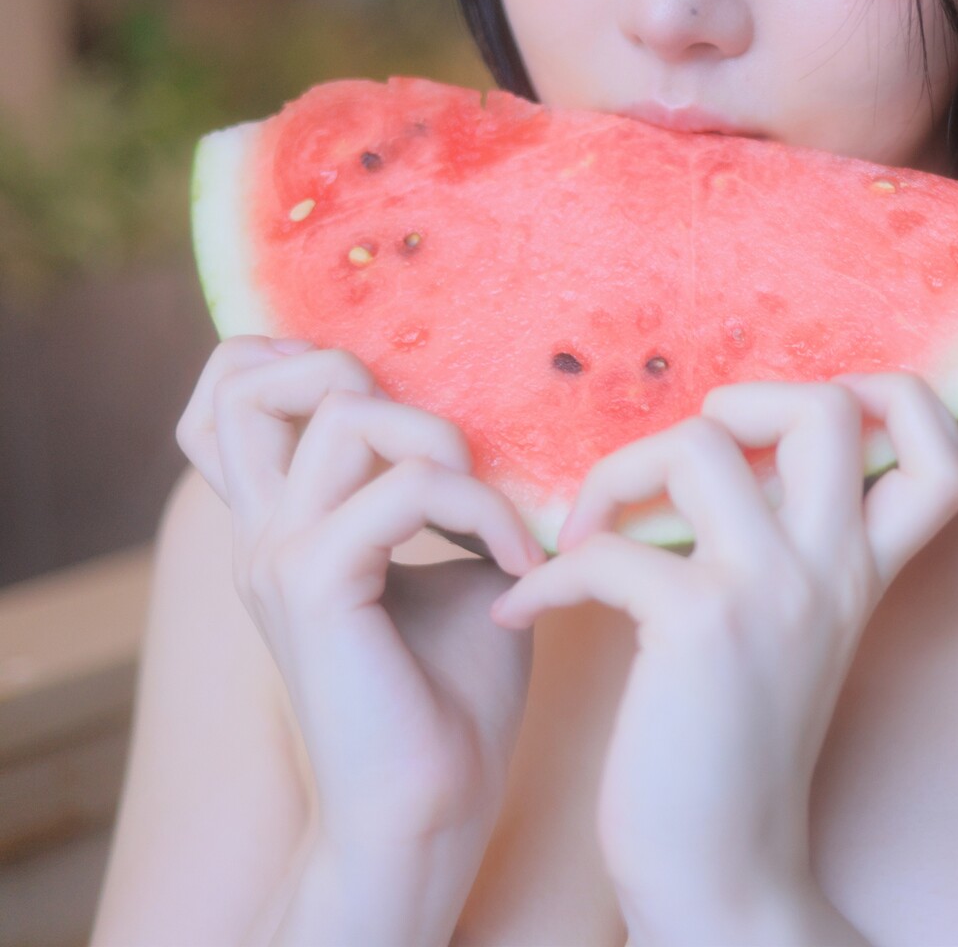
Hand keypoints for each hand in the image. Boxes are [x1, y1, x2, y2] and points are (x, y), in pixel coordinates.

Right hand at [176, 336, 546, 855]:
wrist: (431, 810)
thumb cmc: (454, 700)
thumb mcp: (456, 571)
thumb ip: (448, 496)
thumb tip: (496, 429)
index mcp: (283, 524)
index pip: (229, 395)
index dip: (296, 359)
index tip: (401, 409)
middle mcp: (264, 532)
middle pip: (253, 379)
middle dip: (365, 378)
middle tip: (446, 458)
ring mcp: (277, 556)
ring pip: (345, 414)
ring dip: (447, 445)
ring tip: (492, 518)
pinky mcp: (313, 587)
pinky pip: (405, 490)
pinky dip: (481, 511)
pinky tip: (515, 566)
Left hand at [488, 372, 957, 938]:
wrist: (725, 880)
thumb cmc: (732, 760)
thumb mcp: (791, 643)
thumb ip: (787, 558)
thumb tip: (723, 469)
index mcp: (862, 574)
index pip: (941, 449)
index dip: (897, 401)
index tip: (799, 429)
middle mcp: (833, 569)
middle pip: (835, 406)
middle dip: (745, 399)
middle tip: (686, 466)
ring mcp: (773, 592)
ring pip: (705, 442)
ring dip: (620, 469)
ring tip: (585, 530)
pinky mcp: (700, 625)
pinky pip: (608, 545)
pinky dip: (548, 572)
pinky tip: (526, 611)